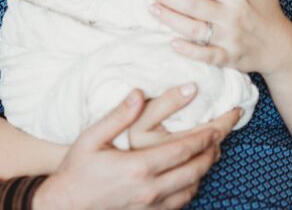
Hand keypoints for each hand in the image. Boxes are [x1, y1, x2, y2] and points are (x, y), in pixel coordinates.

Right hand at [35, 89, 229, 209]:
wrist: (66, 205)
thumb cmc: (77, 169)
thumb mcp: (92, 137)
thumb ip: (118, 115)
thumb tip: (139, 92)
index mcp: (139, 166)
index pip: (185, 149)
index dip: (207, 135)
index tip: (222, 122)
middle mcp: (150, 189)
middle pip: (196, 169)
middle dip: (214, 149)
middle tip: (225, 133)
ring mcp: (152, 206)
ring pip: (192, 187)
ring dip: (206, 168)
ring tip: (212, 150)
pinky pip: (181, 202)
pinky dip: (192, 186)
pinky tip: (192, 174)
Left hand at [145, 0, 291, 75]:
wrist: (282, 48)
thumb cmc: (268, 10)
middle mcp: (232, 16)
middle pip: (193, 5)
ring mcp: (229, 39)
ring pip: (193, 28)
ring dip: (169, 18)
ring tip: (151, 8)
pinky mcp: (228, 58)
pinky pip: (205, 55)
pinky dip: (188, 50)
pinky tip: (171, 42)